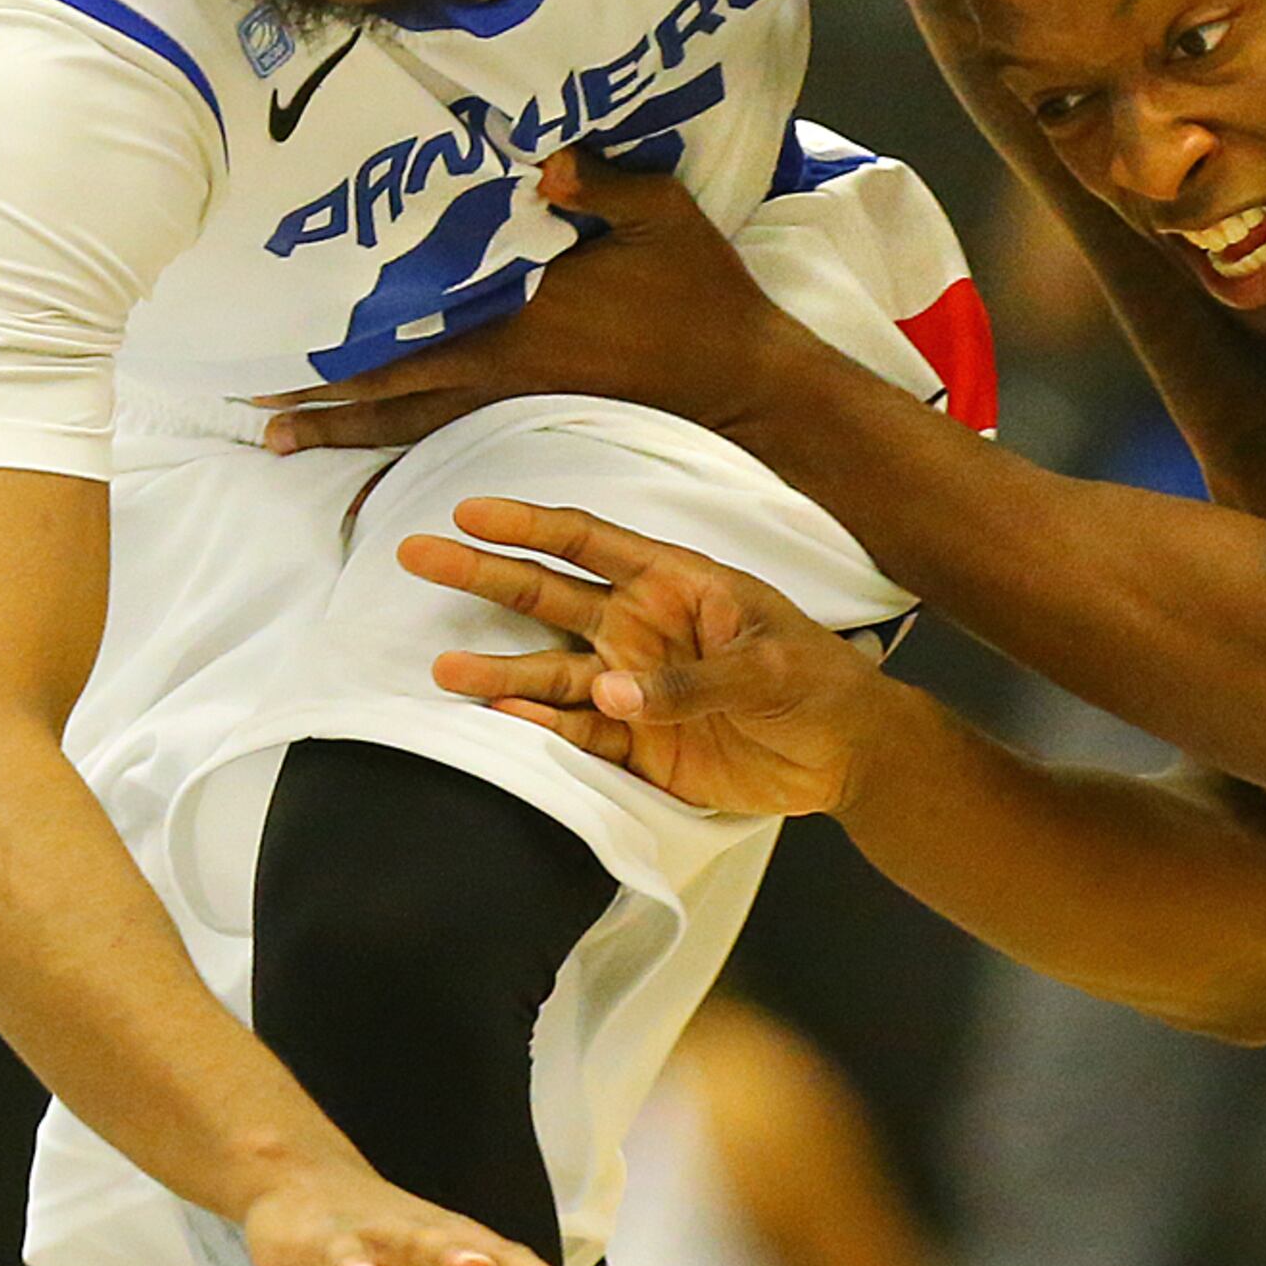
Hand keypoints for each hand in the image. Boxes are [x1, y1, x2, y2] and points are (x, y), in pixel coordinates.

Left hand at [257, 157, 787, 455]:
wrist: (744, 378)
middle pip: (398, 397)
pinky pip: (454, 420)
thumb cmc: (702, 293)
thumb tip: (540, 154)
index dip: (344, 361)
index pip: (416, 344)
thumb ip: (600, 180)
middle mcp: (507, 366)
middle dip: (325, 408)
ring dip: (353, 429)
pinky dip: (404, 426)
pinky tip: (373, 428)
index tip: (279, 366)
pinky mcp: (541, 401)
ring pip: (420, 419)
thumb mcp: (663, 215)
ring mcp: (522, 391)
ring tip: (287, 440)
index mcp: (523, 322)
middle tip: (255, 420)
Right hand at [400, 497, 890, 817]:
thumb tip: (612, 690)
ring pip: (551, 670)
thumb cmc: (819, 684)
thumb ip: (692, 681)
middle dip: (483, 575)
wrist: (847, 753)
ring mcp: (633, 683)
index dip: (529, 525)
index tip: (470, 512)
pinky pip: (577, 731)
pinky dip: (542, 728)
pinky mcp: (637, 741)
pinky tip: (504, 718)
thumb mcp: (767, 668)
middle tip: (417, 556)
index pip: (588, 542)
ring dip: (500, 672)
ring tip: (443, 672)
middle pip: (547, 595)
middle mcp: (640, 625)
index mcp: (674, 582)